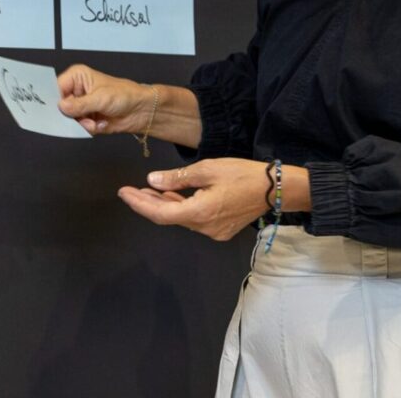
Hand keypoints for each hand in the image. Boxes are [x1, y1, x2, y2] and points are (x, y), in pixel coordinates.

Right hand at [56, 64, 152, 136]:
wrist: (141, 110)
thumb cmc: (125, 95)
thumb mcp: (100, 98)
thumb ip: (79, 104)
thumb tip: (62, 107)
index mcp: (77, 77)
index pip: (56, 88)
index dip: (56, 100)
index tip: (58, 110)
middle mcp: (77, 91)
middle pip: (61, 106)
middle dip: (71, 115)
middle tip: (81, 118)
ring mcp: (82, 106)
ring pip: (69, 119)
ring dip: (82, 123)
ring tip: (95, 121)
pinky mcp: (87, 118)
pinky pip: (79, 127)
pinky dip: (90, 128)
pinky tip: (101, 123)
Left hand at [117, 158, 271, 240]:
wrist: (276, 189)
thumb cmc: (244, 175)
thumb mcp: (208, 169)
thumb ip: (178, 178)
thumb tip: (152, 181)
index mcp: (199, 212)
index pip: (159, 213)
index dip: (139, 204)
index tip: (123, 193)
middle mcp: (204, 227)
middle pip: (167, 217)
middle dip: (147, 204)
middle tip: (129, 191)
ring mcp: (213, 231)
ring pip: (180, 219)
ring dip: (164, 205)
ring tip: (148, 190)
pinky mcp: (221, 229)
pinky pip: (194, 220)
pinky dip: (180, 207)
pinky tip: (172, 196)